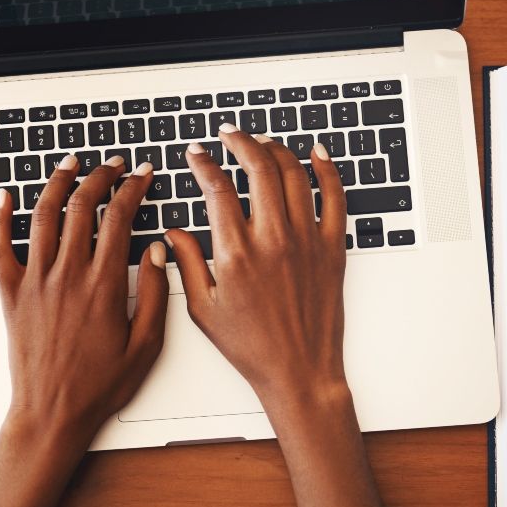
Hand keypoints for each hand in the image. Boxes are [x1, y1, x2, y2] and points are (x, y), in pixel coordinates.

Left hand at [0, 153, 168, 461]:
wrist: (52, 414)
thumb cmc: (99, 386)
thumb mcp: (146, 346)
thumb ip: (156, 294)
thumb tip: (158, 250)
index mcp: (104, 285)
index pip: (119, 218)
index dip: (132, 188)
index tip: (140, 175)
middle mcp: (67, 275)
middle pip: (82, 206)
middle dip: (100, 177)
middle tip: (111, 166)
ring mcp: (36, 282)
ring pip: (43, 216)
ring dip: (57, 183)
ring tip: (70, 165)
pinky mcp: (12, 294)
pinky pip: (0, 247)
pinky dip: (0, 218)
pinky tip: (5, 198)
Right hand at [165, 126, 349, 422]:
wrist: (299, 372)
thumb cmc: (251, 347)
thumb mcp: (203, 309)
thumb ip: (187, 263)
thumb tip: (172, 233)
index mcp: (236, 254)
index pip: (217, 189)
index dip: (204, 164)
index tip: (197, 154)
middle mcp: (273, 240)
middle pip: (259, 168)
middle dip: (241, 142)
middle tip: (230, 134)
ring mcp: (307, 241)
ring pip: (295, 174)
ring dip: (276, 149)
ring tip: (262, 141)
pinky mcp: (332, 248)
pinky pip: (335, 197)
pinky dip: (327, 169)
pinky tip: (317, 153)